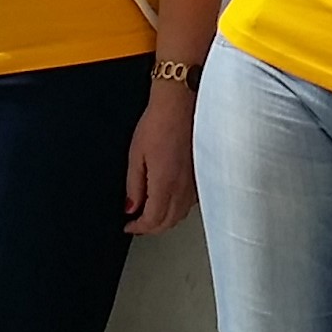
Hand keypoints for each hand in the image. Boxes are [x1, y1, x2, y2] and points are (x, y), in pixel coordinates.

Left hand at [120, 80, 196, 235]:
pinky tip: (171, 199)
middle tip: (139, 224)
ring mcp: (196, 181)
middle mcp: (184, 187)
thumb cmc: (160, 122)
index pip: (153, 221)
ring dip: (166, 219)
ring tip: (153, 214)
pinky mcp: (202, 173)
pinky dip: (178, 207)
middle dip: (152, 228)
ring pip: (182, 214)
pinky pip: (191, 202)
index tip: (129, 226)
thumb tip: (131, 206)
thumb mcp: (135, 154)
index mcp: (165, 184)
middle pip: (169, 222)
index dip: (139, 228)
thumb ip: (133, 185)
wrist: (181, 103)